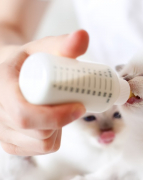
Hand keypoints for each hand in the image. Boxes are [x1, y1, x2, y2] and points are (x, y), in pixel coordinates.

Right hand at [0, 30, 88, 155]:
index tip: (79, 106)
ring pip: (42, 144)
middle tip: (75, 105)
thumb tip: (83, 35)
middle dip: (62, 121)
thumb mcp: (42, 48)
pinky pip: (40, 149)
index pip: (25, 114)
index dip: (56, 116)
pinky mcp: (11, 143)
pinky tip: (52, 122)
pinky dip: (52, 138)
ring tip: (60, 110)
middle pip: (38, 132)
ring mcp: (3, 133)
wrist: (9, 74)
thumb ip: (63, 44)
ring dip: (59, 129)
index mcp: (1, 88)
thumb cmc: (27, 61)